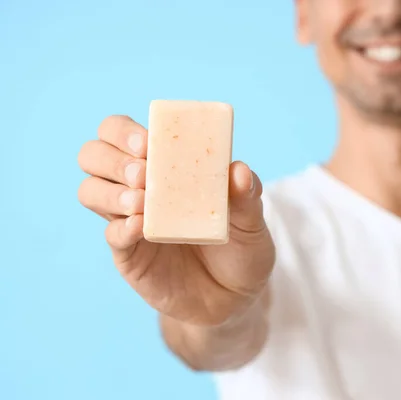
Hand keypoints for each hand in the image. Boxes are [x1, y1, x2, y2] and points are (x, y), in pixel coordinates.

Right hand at [77, 115, 274, 325]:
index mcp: (165, 167)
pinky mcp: (130, 255)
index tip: (148, 143)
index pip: (123, 133)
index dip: (125, 131)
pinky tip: (141, 227)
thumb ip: (247, 195)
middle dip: (111, 157)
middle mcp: (139, 189)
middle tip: (143, 172)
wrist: (235, 298)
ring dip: (110, 191)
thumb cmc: (240, 249)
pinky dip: (122, 228)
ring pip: (90, 191)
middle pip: (93, 155)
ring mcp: (130, 221)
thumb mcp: (252, 222)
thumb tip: (238, 171)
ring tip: (142, 201)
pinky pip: (112, 235)